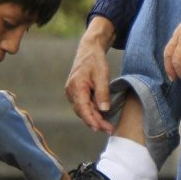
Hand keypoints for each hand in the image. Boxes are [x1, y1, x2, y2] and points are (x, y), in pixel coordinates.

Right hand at [65, 16, 116, 132]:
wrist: (89, 50)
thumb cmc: (95, 61)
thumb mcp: (102, 75)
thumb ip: (103, 93)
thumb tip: (104, 110)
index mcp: (76, 86)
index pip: (82, 108)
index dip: (90, 120)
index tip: (99, 128)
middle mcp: (71, 91)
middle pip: (82, 112)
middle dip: (95, 122)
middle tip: (109, 130)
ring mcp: (72, 93)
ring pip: (83, 110)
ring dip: (94, 119)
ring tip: (107, 126)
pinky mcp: (77, 93)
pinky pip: (84, 105)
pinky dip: (93, 112)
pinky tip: (102, 117)